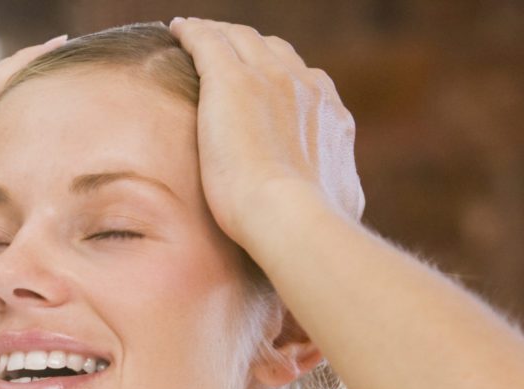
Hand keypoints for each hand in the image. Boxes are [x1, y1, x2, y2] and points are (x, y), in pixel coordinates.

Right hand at [0, 35, 70, 351]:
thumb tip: (84, 246)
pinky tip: (51, 50)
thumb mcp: (12, 253)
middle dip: (49, 80)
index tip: (97, 96)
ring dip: (37, 63)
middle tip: (92, 59)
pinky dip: (19, 66)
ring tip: (74, 46)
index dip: (57, 110)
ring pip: (2, 86)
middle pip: (14, 102)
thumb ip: (36, 238)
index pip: (25, 131)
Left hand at [167, 17, 364, 248]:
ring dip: (218, 33)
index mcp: (328, 113)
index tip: (260, 80)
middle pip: (272, 49)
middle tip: (222, 50)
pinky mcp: (231, 82)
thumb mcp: (342, 201)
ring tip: (195, 33)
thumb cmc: (310, 224)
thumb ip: (340, 189)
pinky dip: (192, 32)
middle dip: (248, 46)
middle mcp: (303, 86)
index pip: (302, 78)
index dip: (279, 74)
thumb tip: (346, 200)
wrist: (289, 216)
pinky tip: (178, 29)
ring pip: (239, 38)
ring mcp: (268, 78)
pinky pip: (207, 42)